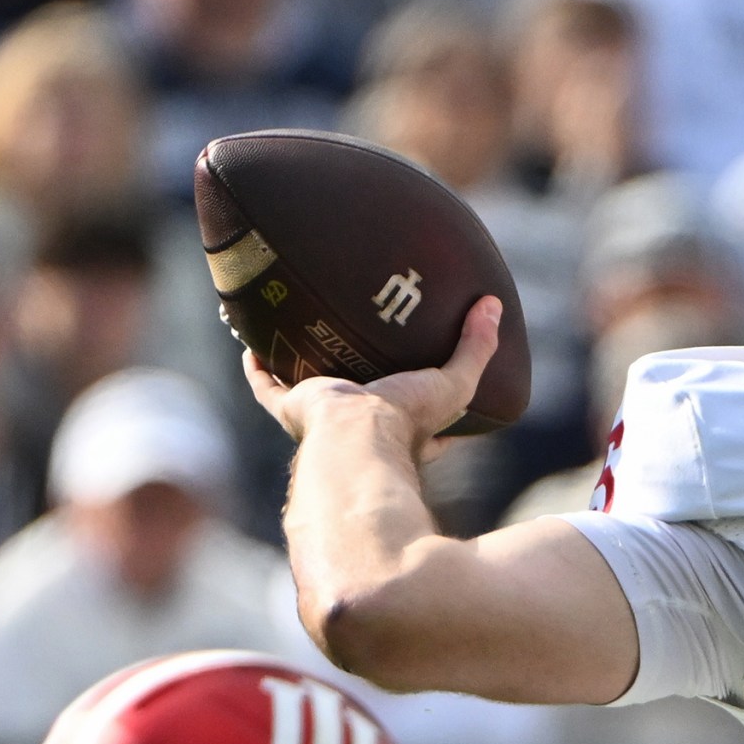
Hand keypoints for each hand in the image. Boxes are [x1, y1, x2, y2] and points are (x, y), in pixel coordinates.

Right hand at [242, 297, 501, 459]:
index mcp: (398, 426)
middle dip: (351, 370)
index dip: (414, 389)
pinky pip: (266, 387)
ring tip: (296, 332)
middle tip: (349, 336)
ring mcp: (323, 421)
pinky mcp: (292, 410)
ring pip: (307, 389)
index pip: (409, 410)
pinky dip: (258, 368)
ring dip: (300, 365)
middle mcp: (359, 425)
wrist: (357, 438)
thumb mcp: (455, 382)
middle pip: (354, 396)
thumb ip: (477, 348)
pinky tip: (250, 342)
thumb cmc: (408, 420)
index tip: (417, 364)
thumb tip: (493, 306)